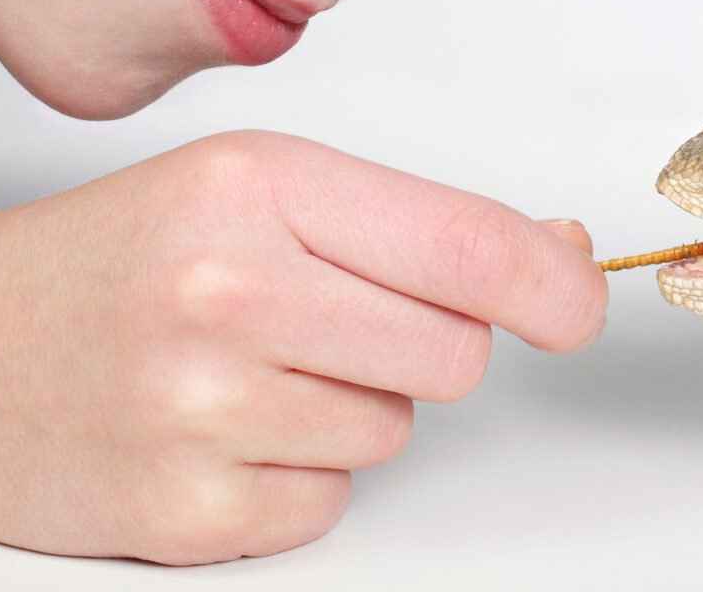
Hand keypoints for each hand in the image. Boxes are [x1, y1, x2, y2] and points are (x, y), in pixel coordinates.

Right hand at [0, 131, 604, 563]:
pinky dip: (299, 470)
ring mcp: (203, 413)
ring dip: (353, 403)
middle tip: (333, 317)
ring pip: (397, 429)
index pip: (468, 248)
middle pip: (456, 353)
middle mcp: (229, 292)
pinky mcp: (189, 516)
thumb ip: (416, 223)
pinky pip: (332, 499)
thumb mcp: (260, 188)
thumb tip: (556, 252)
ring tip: (254, 366)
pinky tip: (222, 428)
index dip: (555, 284)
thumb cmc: (123, 257)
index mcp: (258, 186)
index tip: (579, 302)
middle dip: (425, 342)